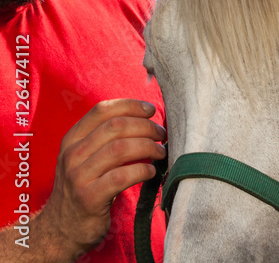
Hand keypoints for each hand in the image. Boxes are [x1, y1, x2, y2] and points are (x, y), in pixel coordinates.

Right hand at [40, 99, 166, 257]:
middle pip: (116, 127)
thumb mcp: (85, 157)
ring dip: (148, 147)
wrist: (60, 228)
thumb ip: (106, 138)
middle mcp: (72, 154)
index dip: (130, 106)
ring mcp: (78, 176)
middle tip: (161, 135)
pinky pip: (122, 176)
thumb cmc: (85, 186)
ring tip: (160, 153)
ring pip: (120, 149)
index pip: (102, 110)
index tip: (151, 110)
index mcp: (72, 139)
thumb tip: (147, 118)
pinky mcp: (89, 198)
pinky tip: (151, 171)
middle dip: (145, 127)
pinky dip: (142, 170)